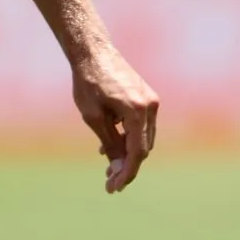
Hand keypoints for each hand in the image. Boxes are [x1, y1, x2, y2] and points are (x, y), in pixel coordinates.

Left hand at [71, 42, 159, 193]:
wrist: (93, 51)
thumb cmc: (88, 82)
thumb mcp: (94, 117)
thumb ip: (109, 143)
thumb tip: (117, 168)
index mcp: (137, 111)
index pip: (137, 152)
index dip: (126, 173)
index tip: (114, 188)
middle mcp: (150, 106)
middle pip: (143, 147)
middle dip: (127, 166)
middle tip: (108, 181)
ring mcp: (151, 101)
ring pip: (143, 138)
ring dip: (128, 152)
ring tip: (107, 164)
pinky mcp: (146, 97)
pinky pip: (141, 125)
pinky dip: (129, 137)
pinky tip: (110, 143)